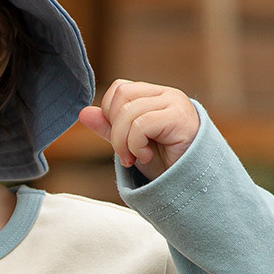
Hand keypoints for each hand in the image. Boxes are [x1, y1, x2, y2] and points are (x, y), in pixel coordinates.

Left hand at [78, 80, 199, 180]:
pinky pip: (142, 124)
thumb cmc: (164, 163)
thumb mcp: (130, 144)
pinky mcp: (180, 118)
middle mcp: (166, 94)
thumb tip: (83, 113)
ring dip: (124, 143)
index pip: (119, 88)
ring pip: (129, 112)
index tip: (120, 141)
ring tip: (136, 159)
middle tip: (125, 154)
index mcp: (154, 95)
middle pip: (121, 96)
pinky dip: (136, 145)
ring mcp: (175, 103)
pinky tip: (146, 157)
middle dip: (114, 130)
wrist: (190, 184)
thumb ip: (109, 128)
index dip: (110, 114)